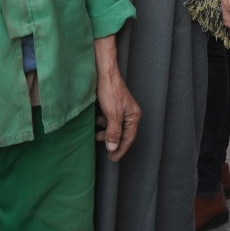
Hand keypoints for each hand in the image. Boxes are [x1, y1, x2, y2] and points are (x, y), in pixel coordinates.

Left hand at [93, 36, 139, 160]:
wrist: (102, 71)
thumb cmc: (110, 91)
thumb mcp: (112, 115)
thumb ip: (114, 132)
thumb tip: (113, 147)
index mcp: (133, 116)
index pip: (129, 138)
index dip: (121, 150)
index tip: (113, 159)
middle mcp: (129, 113)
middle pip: (123, 133)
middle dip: (114, 142)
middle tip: (106, 152)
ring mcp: (121, 108)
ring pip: (115, 127)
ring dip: (106, 133)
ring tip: (97, 135)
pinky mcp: (112, 104)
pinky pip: (109, 119)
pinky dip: (103, 124)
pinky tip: (96, 123)